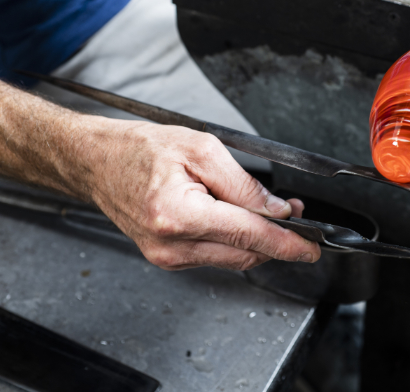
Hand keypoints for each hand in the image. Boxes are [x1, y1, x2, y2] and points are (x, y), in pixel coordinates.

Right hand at [85, 119, 320, 270]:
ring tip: (267, 210)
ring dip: (257, 239)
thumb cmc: (140, 150)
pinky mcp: (168, 260)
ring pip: (233, 257)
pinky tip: (238, 218)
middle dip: (278, 238)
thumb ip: (244, 185)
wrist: (97, 163)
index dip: (287, 243)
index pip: (249, 236)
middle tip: (295, 214)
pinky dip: (235, 240)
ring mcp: (168, 258)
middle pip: (246, 253)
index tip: (312, 248)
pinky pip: (216, 255)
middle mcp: (172, 246)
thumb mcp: (201, 150)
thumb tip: (277, 210)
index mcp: (179, 215)